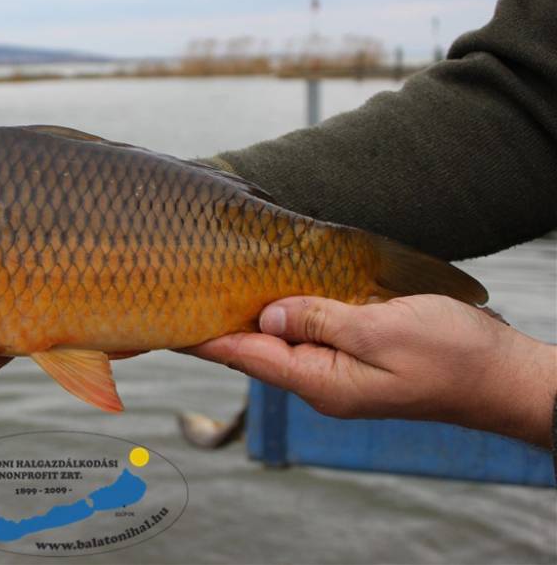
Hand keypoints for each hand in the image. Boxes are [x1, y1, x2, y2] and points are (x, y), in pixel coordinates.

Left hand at [181, 294, 555, 448]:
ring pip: (278, 339)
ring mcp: (335, 372)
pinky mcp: (352, 358)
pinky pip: (306, 335)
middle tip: (174, 287)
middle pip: (253, 347)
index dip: (201, 333)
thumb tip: (265, 316)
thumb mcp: (383, 331)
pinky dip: (285, 313)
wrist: (502, 378)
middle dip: (217, 320)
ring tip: (207, 283)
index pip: (244, 354)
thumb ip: (321, 321)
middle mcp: (318, 381)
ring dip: (249, 314)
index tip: (162, 319)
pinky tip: (269, 294)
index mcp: (320, 381)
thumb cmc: (452, 357)